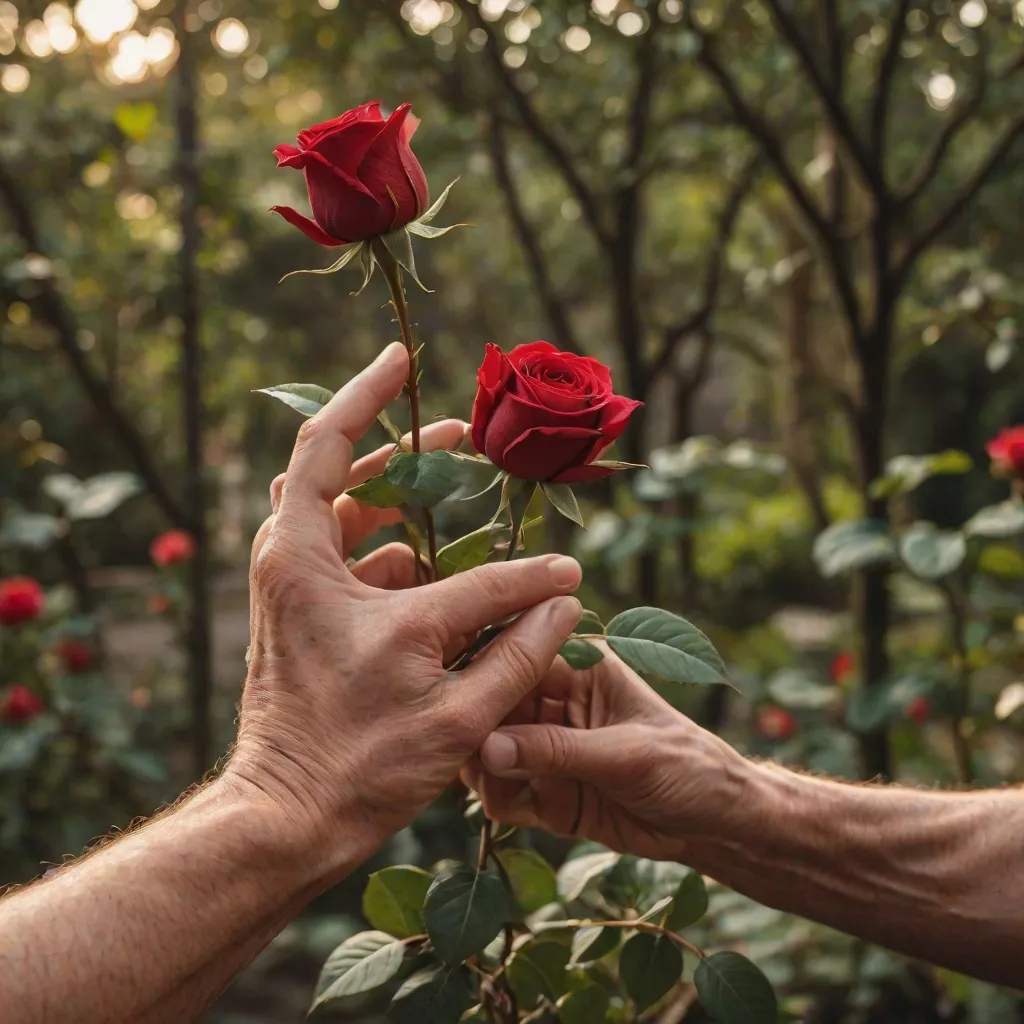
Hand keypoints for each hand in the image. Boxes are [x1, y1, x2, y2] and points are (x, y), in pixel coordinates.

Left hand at [224, 343, 584, 883]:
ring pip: (343, 508)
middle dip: (400, 440)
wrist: (287, 818)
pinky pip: (353, 554)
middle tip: (462, 431)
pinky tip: (443, 564)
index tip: (420, 369)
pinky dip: (398, 546)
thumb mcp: (456, 710)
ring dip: (401, 493)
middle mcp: (291, 564)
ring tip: (464, 485)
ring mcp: (294, 588)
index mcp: (312, 569)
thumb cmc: (361, 768)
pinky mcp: (306, 612)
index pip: (360, 466)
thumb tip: (566, 595)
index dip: (402, 418)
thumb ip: (519, 649)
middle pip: (334, 465)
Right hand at [464, 643, 748, 861]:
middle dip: (475, 732)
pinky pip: (502, 792)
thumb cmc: (688, 767)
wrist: (717, 826)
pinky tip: (514, 808)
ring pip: (487, 752)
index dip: (485, 678)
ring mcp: (545, 747)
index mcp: (578, 667)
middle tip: (467, 757)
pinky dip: (499, 800)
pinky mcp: (544, 789)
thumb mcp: (627, 755)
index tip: (458, 704)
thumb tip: (488, 747)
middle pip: (491, 708)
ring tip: (496, 789)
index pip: (517, 659)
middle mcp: (554, 701)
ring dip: (483, 772)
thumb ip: (557, 751)